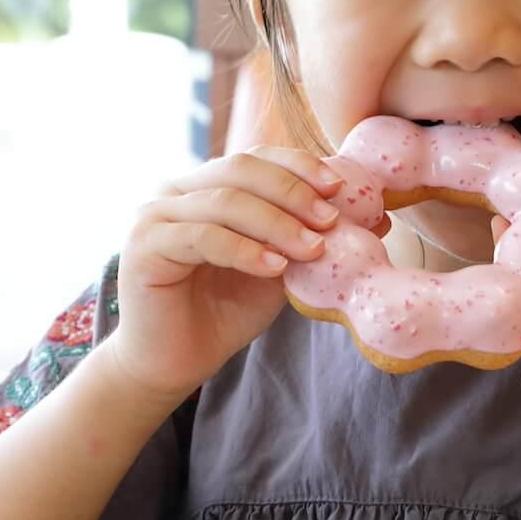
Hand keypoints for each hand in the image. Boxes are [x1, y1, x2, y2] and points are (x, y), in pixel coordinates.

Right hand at [101, 146, 371, 404]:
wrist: (173, 362)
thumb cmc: (223, 313)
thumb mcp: (279, 269)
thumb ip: (309, 238)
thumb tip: (376, 217)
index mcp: (207, 186)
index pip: (257, 157)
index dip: (299, 166)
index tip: (339, 187)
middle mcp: (177, 190)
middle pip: (241, 168)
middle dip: (294, 191)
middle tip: (330, 219)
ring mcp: (156, 214)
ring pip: (225, 201)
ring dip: (277, 222)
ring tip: (312, 248)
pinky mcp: (144, 246)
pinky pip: (202, 236)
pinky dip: (245, 249)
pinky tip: (275, 267)